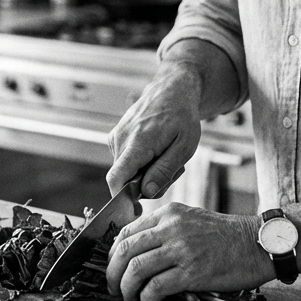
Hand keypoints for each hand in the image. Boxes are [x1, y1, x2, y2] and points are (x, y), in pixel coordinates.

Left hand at [104, 203, 274, 300]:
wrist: (258, 244)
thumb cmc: (226, 236)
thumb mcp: (191, 220)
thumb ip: (165, 229)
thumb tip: (138, 252)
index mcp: (168, 214)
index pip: (125, 232)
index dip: (112, 255)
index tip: (114, 269)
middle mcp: (171, 228)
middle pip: (124, 251)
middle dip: (112, 273)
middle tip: (113, 288)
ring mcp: (181, 249)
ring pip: (135, 269)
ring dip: (126, 289)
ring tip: (129, 299)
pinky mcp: (192, 272)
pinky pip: (155, 287)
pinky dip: (146, 299)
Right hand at [106, 65, 202, 197]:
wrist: (172, 90)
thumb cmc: (182, 116)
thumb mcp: (185, 146)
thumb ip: (165, 170)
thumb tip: (146, 192)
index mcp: (137, 142)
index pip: (116, 178)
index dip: (121, 199)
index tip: (135, 210)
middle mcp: (120, 139)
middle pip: (124, 179)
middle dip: (147, 184)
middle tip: (172, 171)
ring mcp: (116, 137)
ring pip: (125, 171)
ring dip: (146, 173)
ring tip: (167, 156)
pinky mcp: (116, 137)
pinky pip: (125, 161)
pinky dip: (141, 163)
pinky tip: (156, 151)